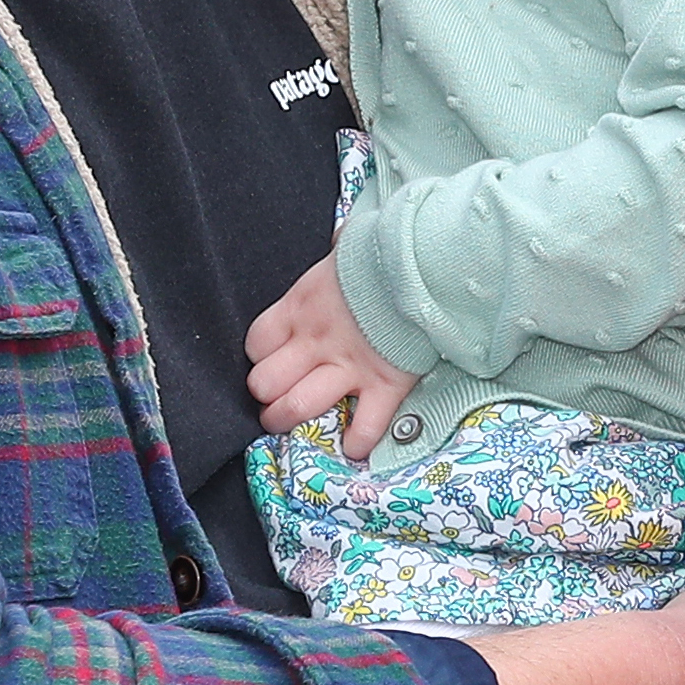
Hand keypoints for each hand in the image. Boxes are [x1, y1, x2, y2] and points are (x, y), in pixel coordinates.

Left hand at [245, 254, 419, 442]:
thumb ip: (340, 249)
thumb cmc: (387, 252)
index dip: (260, 356)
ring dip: (292, 420)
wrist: (428, 263)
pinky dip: (359, 442)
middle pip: (266, 383)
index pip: (256, 343)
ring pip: (299, 407)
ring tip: (298, 426)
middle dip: (267, 396)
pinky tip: (355, 446)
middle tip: (276, 400)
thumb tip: (342, 237)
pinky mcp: (386, 383)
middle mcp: (317, 342)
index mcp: (302, 307)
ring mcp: (350, 366)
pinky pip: (366, 425)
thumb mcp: (350, 246)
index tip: (273, 358)